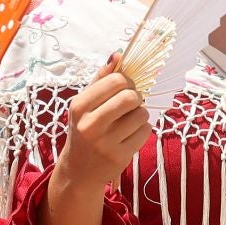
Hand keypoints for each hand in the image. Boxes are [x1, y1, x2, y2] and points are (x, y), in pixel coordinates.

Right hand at [57, 60, 152, 191]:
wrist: (80, 170)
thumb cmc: (85, 128)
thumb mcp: (85, 103)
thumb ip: (101, 78)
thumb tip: (118, 54)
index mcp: (79, 106)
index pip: (116, 80)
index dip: (126, 81)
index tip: (125, 87)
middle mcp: (90, 124)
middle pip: (130, 97)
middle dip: (136, 96)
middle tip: (131, 102)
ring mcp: (105, 143)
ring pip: (141, 114)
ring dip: (140, 114)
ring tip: (129, 120)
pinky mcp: (120, 157)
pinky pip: (145, 132)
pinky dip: (142, 129)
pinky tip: (130, 134)